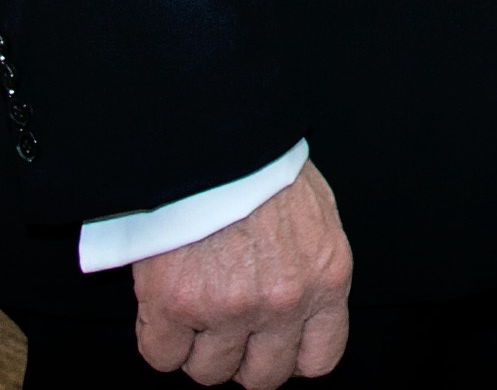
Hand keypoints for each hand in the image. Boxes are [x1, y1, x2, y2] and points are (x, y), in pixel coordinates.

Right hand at [131, 162, 348, 383]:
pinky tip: (168, 303)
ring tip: (198, 302)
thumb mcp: (316, 217)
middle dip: (245, 356)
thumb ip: (312, 269)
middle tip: (230, 325)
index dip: (293, 356)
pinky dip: (161, 337)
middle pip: (263, 376)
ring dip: (199, 346)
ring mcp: (228, 310)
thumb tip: (303, 307)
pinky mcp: (176, 309)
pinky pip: (162, 357)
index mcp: (326, 278)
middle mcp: (282, 302)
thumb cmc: (265, 169)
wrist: (216, 140)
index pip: (320, 357)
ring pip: (209, 372)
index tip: (276, 345)